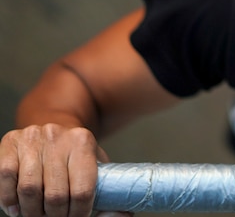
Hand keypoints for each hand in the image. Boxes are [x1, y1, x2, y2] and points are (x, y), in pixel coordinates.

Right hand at [0, 124, 127, 216]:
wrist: (52, 124)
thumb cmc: (74, 154)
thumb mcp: (95, 165)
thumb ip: (107, 190)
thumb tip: (125, 215)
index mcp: (83, 141)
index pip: (83, 189)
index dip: (79, 212)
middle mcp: (57, 136)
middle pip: (55, 194)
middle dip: (56, 216)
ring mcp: (32, 137)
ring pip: (29, 189)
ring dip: (32, 211)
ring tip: (37, 215)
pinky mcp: (10, 141)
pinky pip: (6, 177)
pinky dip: (9, 200)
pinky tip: (17, 208)